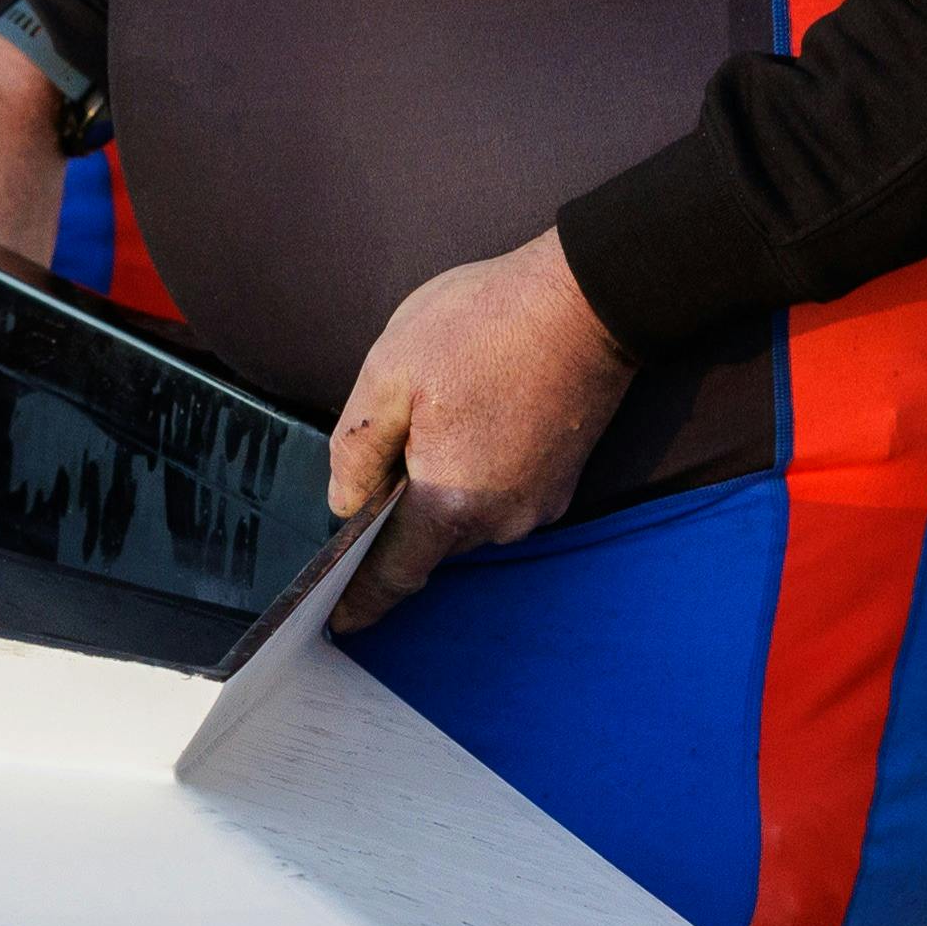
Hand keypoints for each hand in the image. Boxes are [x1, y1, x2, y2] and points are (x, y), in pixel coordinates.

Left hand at [321, 229, 633, 629]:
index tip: (339, 624)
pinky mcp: (561, 480)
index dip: (362, 601)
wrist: (587, 301)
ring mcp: (539, 503)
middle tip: (374, 462)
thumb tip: (346, 503)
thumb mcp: (389, 373)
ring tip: (426, 423)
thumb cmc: (483, 326)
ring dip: (438, 488)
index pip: (396, 573)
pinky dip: (472, 475)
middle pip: (429, 540)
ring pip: (464, 515)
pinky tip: (465, 423)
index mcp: (452, 502)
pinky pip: (497, 494)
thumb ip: (357, 449)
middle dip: (396, 516)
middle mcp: (502, 520)